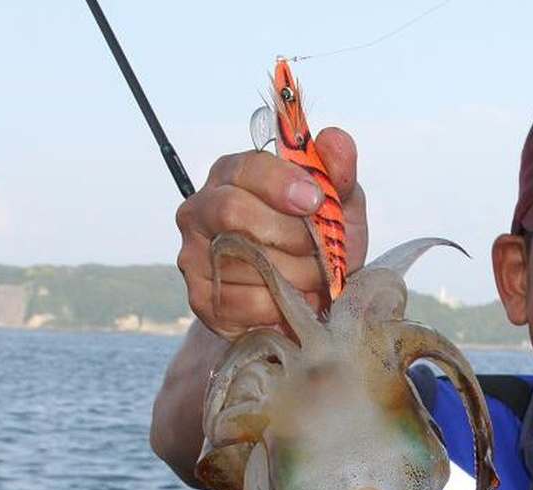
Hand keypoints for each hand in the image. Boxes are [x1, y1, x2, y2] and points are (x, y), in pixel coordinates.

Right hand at [175, 128, 368, 336]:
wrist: (308, 300)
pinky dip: (280, 306)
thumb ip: (338, 173)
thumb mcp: (338, 207)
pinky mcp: (202, 301)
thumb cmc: (318, 244)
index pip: (246, 169)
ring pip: (245, 263)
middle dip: (290, 236)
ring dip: (295, 277)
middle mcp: (200, 211)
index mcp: (231, 175)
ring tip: (311, 280)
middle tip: (320, 253)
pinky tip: (292, 301)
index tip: (316, 201)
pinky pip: (245, 303)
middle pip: (234, 212)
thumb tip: (336, 140)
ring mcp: (194, 256)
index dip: (282, 184)